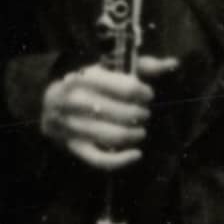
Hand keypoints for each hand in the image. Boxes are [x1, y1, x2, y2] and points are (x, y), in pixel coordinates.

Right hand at [40, 63, 159, 168]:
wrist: (50, 104)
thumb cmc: (88, 84)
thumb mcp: (108, 68)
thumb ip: (141, 66)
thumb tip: (173, 63)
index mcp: (85, 77)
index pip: (127, 88)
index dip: (144, 93)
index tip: (147, 95)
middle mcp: (76, 101)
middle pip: (123, 114)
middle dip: (140, 114)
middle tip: (143, 113)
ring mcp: (73, 126)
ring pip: (115, 137)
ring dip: (135, 135)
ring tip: (140, 130)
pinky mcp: (75, 147)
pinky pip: (100, 160)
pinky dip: (121, 160)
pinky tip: (136, 154)